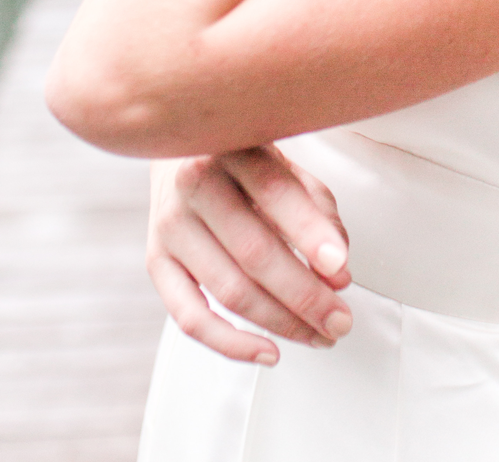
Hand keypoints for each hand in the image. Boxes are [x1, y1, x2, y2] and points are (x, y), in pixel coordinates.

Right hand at [147, 147, 352, 365]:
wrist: (182, 152)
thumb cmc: (244, 163)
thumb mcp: (287, 167)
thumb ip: (317, 212)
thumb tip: (337, 274)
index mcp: (231, 147)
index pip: (275, 193)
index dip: (310, 234)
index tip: (341, 268)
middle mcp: (194, 184)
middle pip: (254, 252)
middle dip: (305, 296)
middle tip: (340, 320)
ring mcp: (171, 225)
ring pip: (229, 290)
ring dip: (281, 323)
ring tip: (319, 336)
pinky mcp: (157, 261)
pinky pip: (189, 317)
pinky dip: (231, 344)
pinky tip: (269, 351)